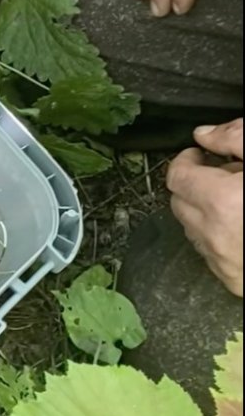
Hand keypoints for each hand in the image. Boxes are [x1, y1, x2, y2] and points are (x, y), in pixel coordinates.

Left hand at [166, 118, 242, 296]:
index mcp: (225, 201)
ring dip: (206, 210)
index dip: (188, 160)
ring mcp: (223, 262)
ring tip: (241, 200)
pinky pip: (209, 253)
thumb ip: (238, 138)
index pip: (177, 176)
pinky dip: (219, 235)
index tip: (202, 154)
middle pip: (179, 202)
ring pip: (192, 228)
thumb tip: (206, 135)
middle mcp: (216, 234)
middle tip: (226, 173)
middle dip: (196, 184)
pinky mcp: (233, 280)